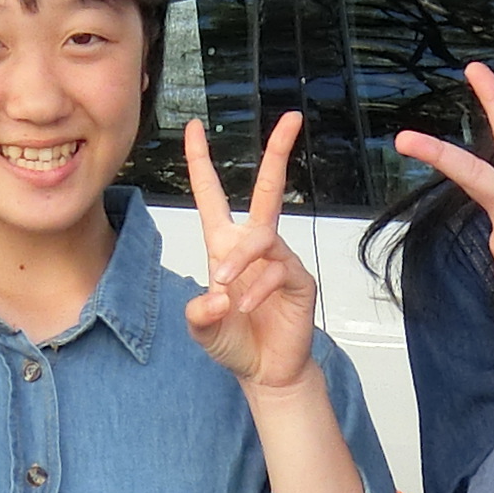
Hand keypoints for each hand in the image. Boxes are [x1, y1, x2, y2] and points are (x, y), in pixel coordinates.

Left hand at [179, 113, 322, 393]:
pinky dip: (258, 288)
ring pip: (262, 237)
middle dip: (279, 152)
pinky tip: (246, 307)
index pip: (211, 195)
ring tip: (227, 288)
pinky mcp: (299, 280)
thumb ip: (198, 313)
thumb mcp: (200, 328)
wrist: (265, 372)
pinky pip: (278, 269)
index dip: (201, 161)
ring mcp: (280, 260)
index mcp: (225, 246)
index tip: (194, 127)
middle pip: (267, 188)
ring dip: (240, 260)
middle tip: (292, 119)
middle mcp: (255, 246)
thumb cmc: (234, 342)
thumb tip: (216, 295)